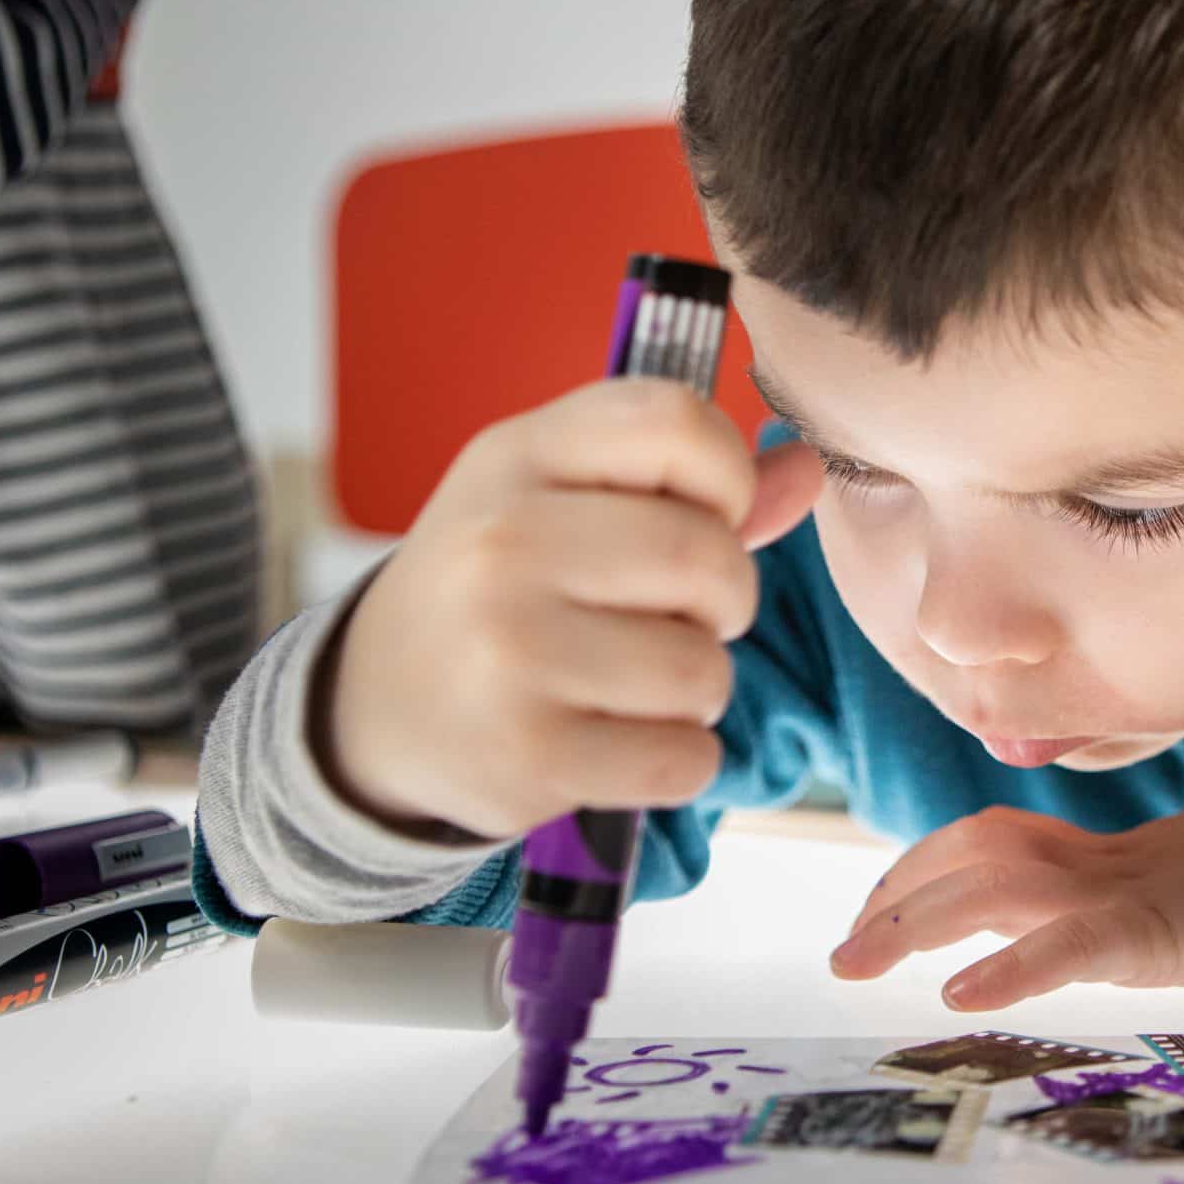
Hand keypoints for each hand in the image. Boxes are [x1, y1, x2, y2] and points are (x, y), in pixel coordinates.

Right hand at [321, 379, 822, 835]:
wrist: (375, 709)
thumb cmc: (498, 588)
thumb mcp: (559, 501)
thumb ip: (685, 482)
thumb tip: (808, 469)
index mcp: (517, 457)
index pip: (677, 422)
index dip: (726, 476)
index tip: (705, 515)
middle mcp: (502, 543)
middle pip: (709, 557)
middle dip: (726, 600)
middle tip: (682, 618)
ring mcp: (509, 652)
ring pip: (704, 668)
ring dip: (698, 688)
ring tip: (637, 684)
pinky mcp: (528, 755)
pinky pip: (683, 759)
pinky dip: (678, 760)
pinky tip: (622, 741)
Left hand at [829, 804, 1183, 1009]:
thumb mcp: (1147, 895)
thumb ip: (1084, 902)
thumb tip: (1021, 933)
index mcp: (1087, 853)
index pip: (977, 841)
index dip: (915, 868)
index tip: (871, 913)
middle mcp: (1088, 862)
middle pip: (967, 854)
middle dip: (894, 898)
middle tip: (844, 955)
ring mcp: (1116, 892)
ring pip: (993, 888)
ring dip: (917, 922)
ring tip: (863, 962)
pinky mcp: (1148, 932)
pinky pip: (1067, 945)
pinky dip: (1010, 968)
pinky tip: (961, 996)